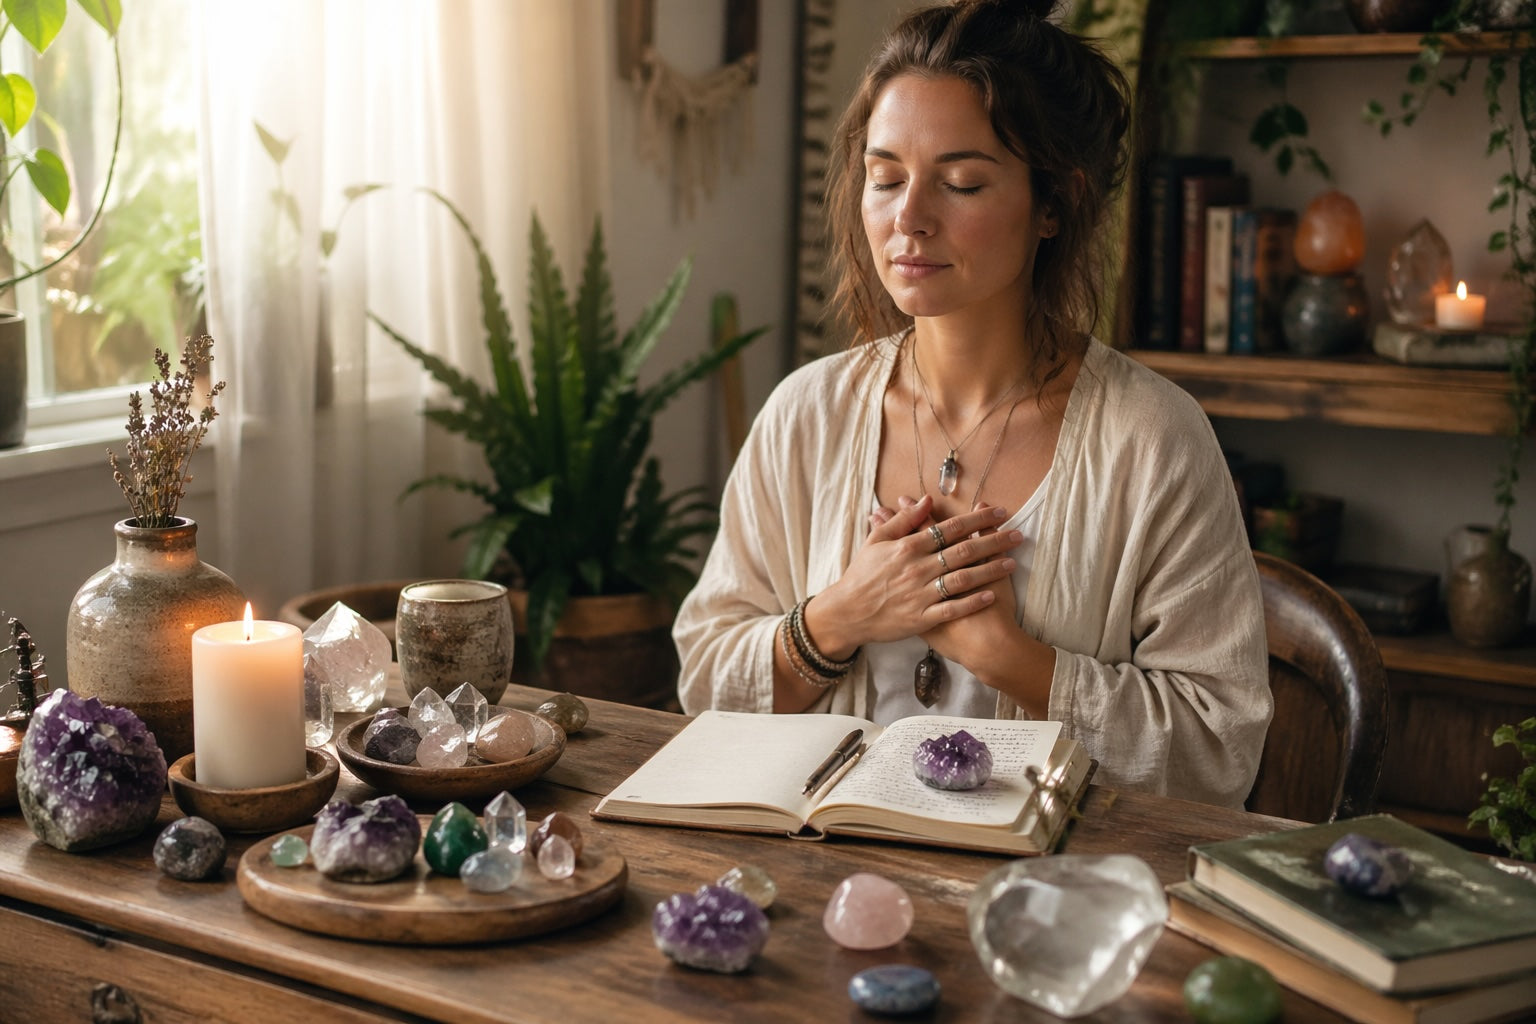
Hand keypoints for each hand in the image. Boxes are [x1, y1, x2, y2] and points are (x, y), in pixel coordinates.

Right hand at [810, 495, 1018, 655]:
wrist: (846, 613)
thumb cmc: (861, 575)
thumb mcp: (876, 541)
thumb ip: (903, 520)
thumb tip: (927, 500)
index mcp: (908, 547)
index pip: (950, 528)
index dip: (978, 519)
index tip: (1000, 512)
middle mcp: (917, 569)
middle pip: (963, 551)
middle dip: (994, 541)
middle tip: (1018, 534)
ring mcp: (920, 594)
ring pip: (963, 579)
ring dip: (990, 570)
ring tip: (1012, 562)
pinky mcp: (921, 619)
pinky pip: (952, 609)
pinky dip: (972, 602)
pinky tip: (991, 593)